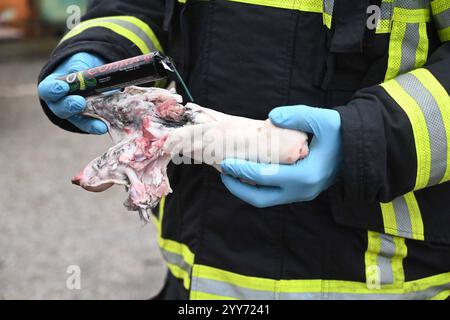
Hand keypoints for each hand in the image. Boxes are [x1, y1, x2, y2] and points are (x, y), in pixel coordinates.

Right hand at [38, 52, 107, 133]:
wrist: (92, 75)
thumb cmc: (79, 66)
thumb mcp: (78, 61)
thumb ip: (78, 65)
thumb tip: (78, 73)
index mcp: (51, 87)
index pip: (47, 90)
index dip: (53, 90)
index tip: (63, 87)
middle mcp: (59, 103)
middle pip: (60, 108)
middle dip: (70, 106)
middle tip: (80, 103)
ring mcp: (72, 113)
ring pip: (76, 120)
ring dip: (87, 122)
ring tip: (98, 123)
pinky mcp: (86, 120)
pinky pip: (89, 125)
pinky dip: (97, 126)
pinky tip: (104, 127)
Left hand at [221, 105, 341, 207]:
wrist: (359, 148)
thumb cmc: (341, 133)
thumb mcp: (322, 118)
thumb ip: (296, 115)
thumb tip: (270, 118)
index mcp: (305, 175)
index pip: (265, 177)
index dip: (242, 169)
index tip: (226, 160)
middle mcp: (302, 190)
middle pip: (261, 199)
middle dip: (238, 188)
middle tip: (223, 173)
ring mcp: (302, 194)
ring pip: (267, 200)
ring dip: (246, 190)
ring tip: (230, 174)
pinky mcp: (301, 192)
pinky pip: (274, 195)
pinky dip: (258, 188)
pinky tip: (248, 174)